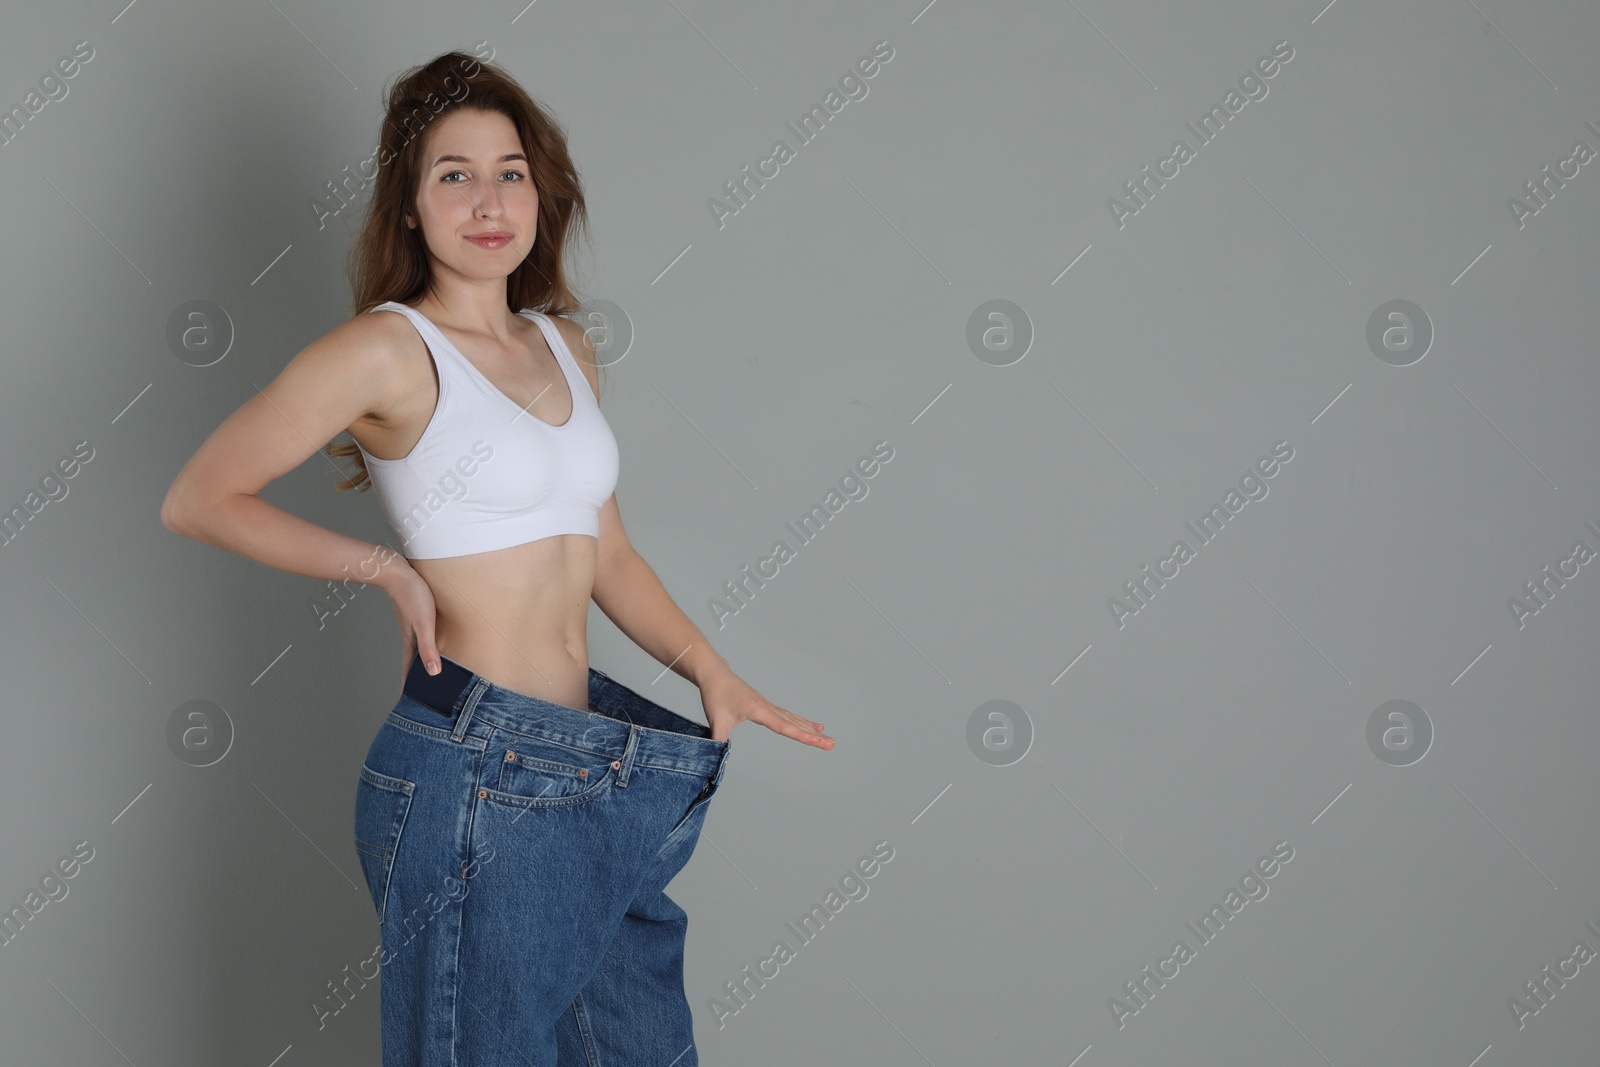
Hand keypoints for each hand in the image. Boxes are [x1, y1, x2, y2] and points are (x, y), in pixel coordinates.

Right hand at [385, 565, 440, 689]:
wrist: (398, 572)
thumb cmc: (413, 596)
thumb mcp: (424, 624)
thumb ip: (428, 648)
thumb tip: (434, 674)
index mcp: (411, 643)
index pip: (410, 671)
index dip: (410, 687)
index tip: (408, 703)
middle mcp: (410, 637)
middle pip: (413, 663)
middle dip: (417, 679)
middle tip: (422, 694)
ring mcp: (412, 626)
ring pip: (417, 650)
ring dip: (422, 662)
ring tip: (430, 672)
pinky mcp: (416, 615)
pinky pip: (422, 636)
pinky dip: (426, 645)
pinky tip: (433, 641)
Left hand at [698, 667, 833, 748]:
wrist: (715, 674)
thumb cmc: (715, 695)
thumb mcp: (716, 720)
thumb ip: (719, 741)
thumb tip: (719, 759)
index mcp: (759, 710)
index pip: (784, 727)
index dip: (802, 735)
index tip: (818, 741)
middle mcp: (767, 707)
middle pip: (795, 724)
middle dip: (814, 736)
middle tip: (832, 744)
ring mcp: (768, 705)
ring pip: (794, 719)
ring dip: (811, 729)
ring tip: (828, 738)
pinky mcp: (766, 705)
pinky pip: (788, 716)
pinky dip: (801, 722)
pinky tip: (812, 726)